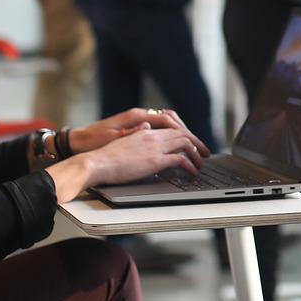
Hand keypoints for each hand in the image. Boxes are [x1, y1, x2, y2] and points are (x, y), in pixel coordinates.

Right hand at [65, 108, 209, 160]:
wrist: (95, 162)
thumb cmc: (106, 156)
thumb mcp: (124, 140)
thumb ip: (137, 134)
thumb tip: (146, 129)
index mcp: (145, 130)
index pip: (173, 128)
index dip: (186, 135)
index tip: (193, 143)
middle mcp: (152, 135)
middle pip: (183, 134)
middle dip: (197, 144)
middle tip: (204, 153)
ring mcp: (154, 147)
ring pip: (185, 144)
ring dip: (196, 154)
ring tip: (201, 164)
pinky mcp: (154, 161)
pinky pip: (180, 160)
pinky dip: (190, 165)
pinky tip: (192, 172)